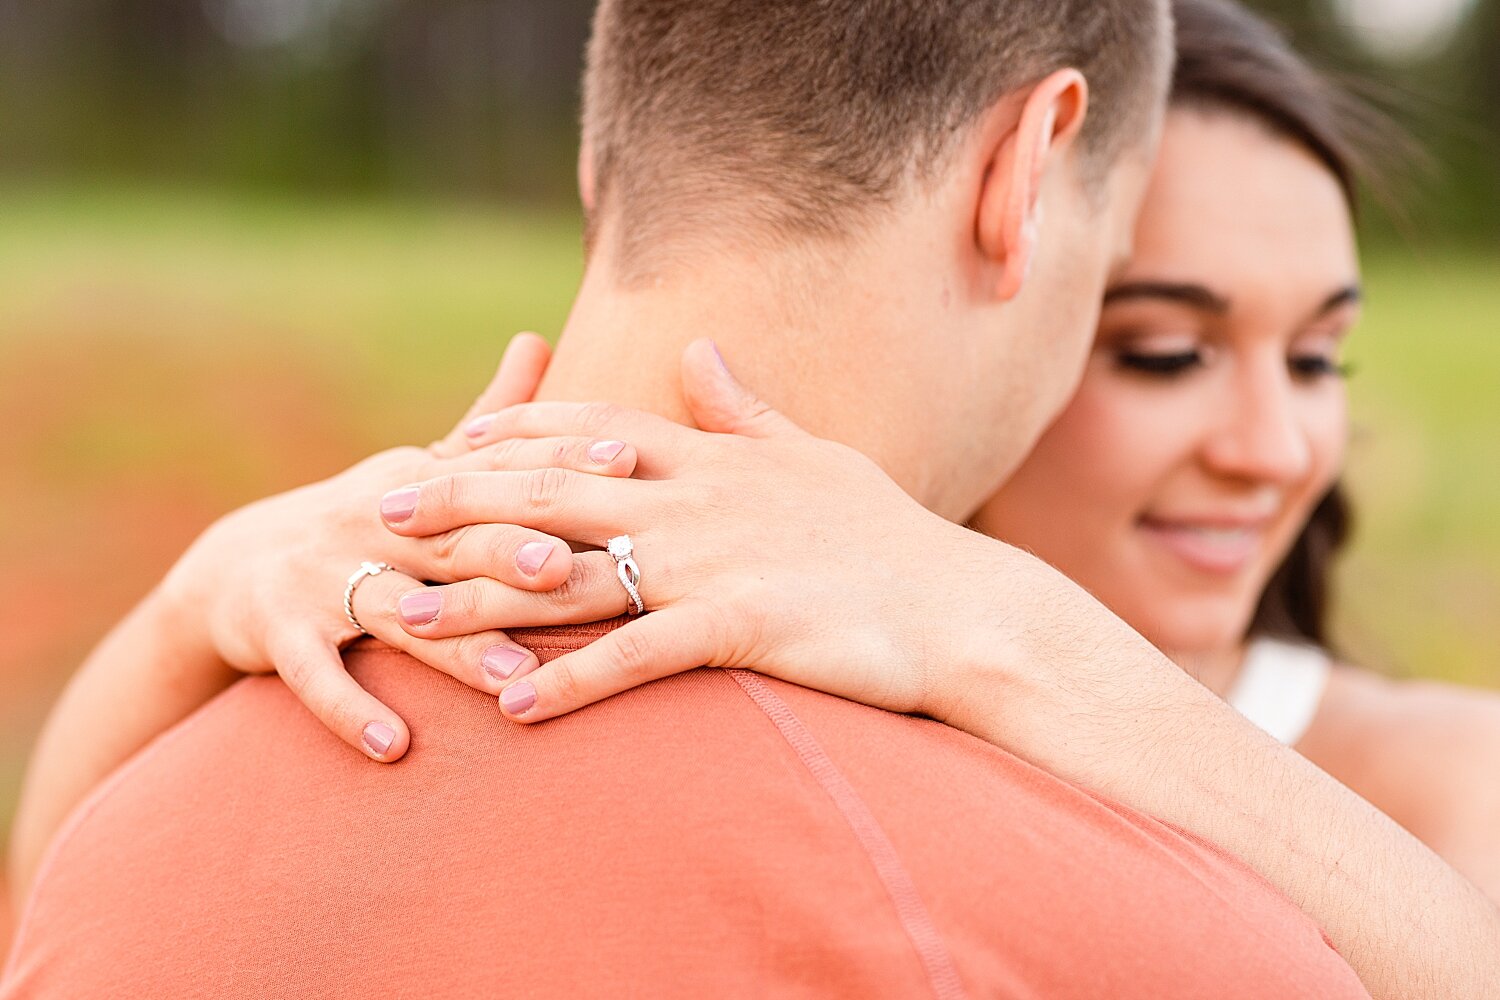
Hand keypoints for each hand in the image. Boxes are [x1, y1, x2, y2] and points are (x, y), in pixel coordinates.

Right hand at [156, 333, 641, 759]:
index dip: (563, 461)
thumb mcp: (420, 467)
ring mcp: (323, 577)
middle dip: (511, 550)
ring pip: (400, 611)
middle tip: (569, 567)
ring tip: (516, 676)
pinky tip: (396, 747)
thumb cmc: (363, 521)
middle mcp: (375, 521)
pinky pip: (318, 679)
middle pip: (456, 537)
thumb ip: (489, 419)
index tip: (631, 459)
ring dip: (458, 646)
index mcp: (422, 481)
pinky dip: (353, 711)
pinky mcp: (280, 634)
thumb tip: (539, 341)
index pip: (501, 468)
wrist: (233, 571)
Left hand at [383, 339, 1004, 722]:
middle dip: (459, 502)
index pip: (588, 432)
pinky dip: (572, 680)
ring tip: (403, 616)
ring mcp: (714, 563)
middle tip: (380, 513)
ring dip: (481, 598)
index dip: (512, 437)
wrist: (959, 608)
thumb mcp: (813, 453)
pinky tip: (513, 710)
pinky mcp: (740, 629)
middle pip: (552, 494)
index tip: (447, 442)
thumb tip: (698, 348)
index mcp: (709, 457)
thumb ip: (741, 407)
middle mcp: (696, 500)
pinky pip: (638, 654)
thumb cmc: (887, 535)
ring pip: (573, 574)